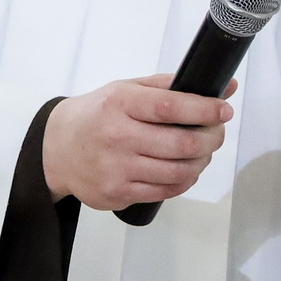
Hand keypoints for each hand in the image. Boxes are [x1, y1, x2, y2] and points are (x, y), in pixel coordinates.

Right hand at [42, 73, 233, 210]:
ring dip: (201, 162)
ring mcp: (116, 169)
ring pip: (178, 172)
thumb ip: (171, 86)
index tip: (224, 110)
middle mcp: (117, 137)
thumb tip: (223, 86)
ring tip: (203, 151)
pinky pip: (165, 191)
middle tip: (217, 133)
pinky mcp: (117, 194)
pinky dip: (184, 180)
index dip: (204, 110)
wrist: (57, 148)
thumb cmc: (98, 114)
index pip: (170, 107)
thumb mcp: (126, 89)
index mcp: (120, 104)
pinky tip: (185, 169)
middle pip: (180, 144)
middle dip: (211, 139)